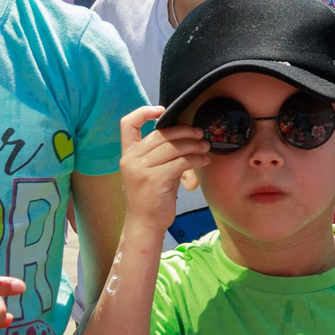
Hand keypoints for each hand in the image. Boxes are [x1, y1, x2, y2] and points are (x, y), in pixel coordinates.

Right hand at [119, 106, 205, 237]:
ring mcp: (141, 169)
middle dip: (184, 131)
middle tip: (200, 134)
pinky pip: (180, 162)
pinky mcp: (154, 179)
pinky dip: (195, 159)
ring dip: (194, 145)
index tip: (162, 110)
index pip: (127, 124)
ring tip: (206, 147)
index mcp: (128, 154)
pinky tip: (204, 161)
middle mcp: (131, 159)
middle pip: (161, 134)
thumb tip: (184, 135)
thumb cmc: (151, 198)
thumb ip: (159, 154)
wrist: (144, 225)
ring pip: (173, 147)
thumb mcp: (150, 171)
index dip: (143, 112)